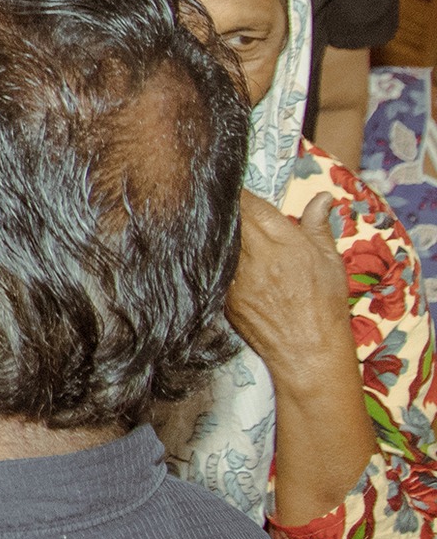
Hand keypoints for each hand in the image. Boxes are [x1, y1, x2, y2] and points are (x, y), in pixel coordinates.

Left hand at [226, 191, 355, 385]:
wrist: (309, 353)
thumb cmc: (326, 307)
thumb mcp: (331, 263)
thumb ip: (320, 227)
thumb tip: (323, 198)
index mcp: (286, 243)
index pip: (252, 204)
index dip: (240, 192)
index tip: (233, 185)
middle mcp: (259, 256)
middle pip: (230, 218)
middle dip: (223, 205)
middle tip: (217, 197)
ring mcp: (237, 276)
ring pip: (216, 239)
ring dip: (214, 228)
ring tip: (208, 219)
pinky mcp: (224, 294)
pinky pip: (213, 265)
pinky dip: (210, 254)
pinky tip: (207, 249)